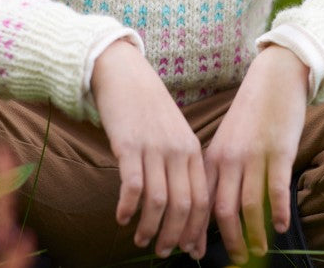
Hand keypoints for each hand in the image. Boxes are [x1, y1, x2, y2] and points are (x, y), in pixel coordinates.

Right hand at [91, 39, 209, 258]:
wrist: (124, 73)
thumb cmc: (148, 106)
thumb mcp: (174, 131)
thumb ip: (180, 163)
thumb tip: (181, 202)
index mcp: (191, 149)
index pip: (203, 199)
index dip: (196, 229)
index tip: (188, 249)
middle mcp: (176, 150)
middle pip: (183, 205)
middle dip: (175, 236)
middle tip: (163, 252)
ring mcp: (153, 147)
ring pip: (159, 202)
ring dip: (150, 228)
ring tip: (140, 239)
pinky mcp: (128, 145)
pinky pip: (133, 186)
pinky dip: (128, 207)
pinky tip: (121, 217)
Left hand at [204, 45, 308, 261]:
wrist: (272, 80)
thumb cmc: (250, 114)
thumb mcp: (227, 141)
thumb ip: (221, 171)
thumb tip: (217, 208)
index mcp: (212, 156)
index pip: (199, 200)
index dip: (197, 230)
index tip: (194, 252)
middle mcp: (229, 158)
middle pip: (222, 210)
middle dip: (227, 241)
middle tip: (236, 260)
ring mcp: (253, 156)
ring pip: (248, 206)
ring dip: (254, 234)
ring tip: (260, 250)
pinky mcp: (278, 152)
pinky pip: (276, 189)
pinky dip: (278, 212)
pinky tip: (282, 226)